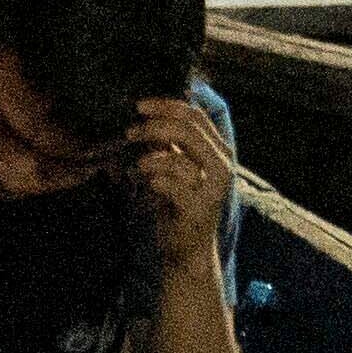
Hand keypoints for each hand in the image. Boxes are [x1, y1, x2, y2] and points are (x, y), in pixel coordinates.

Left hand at [116, 101, 235, 252]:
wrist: (187, 246)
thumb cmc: (177, 202)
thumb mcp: (172, 166)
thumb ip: (166, 142)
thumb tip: (146, 115)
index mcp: (218, 150)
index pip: (196, 116)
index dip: (166, 106)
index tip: (139, 106)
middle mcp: (222, 166)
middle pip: (189, 130)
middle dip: (154, 126)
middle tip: (130, 132)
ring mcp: (213, 188)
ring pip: (180, 158)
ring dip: (150, 159)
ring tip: (137, 167)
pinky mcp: (198, 208)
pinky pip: (172, 185)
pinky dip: (154, 180)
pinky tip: (148, 185)